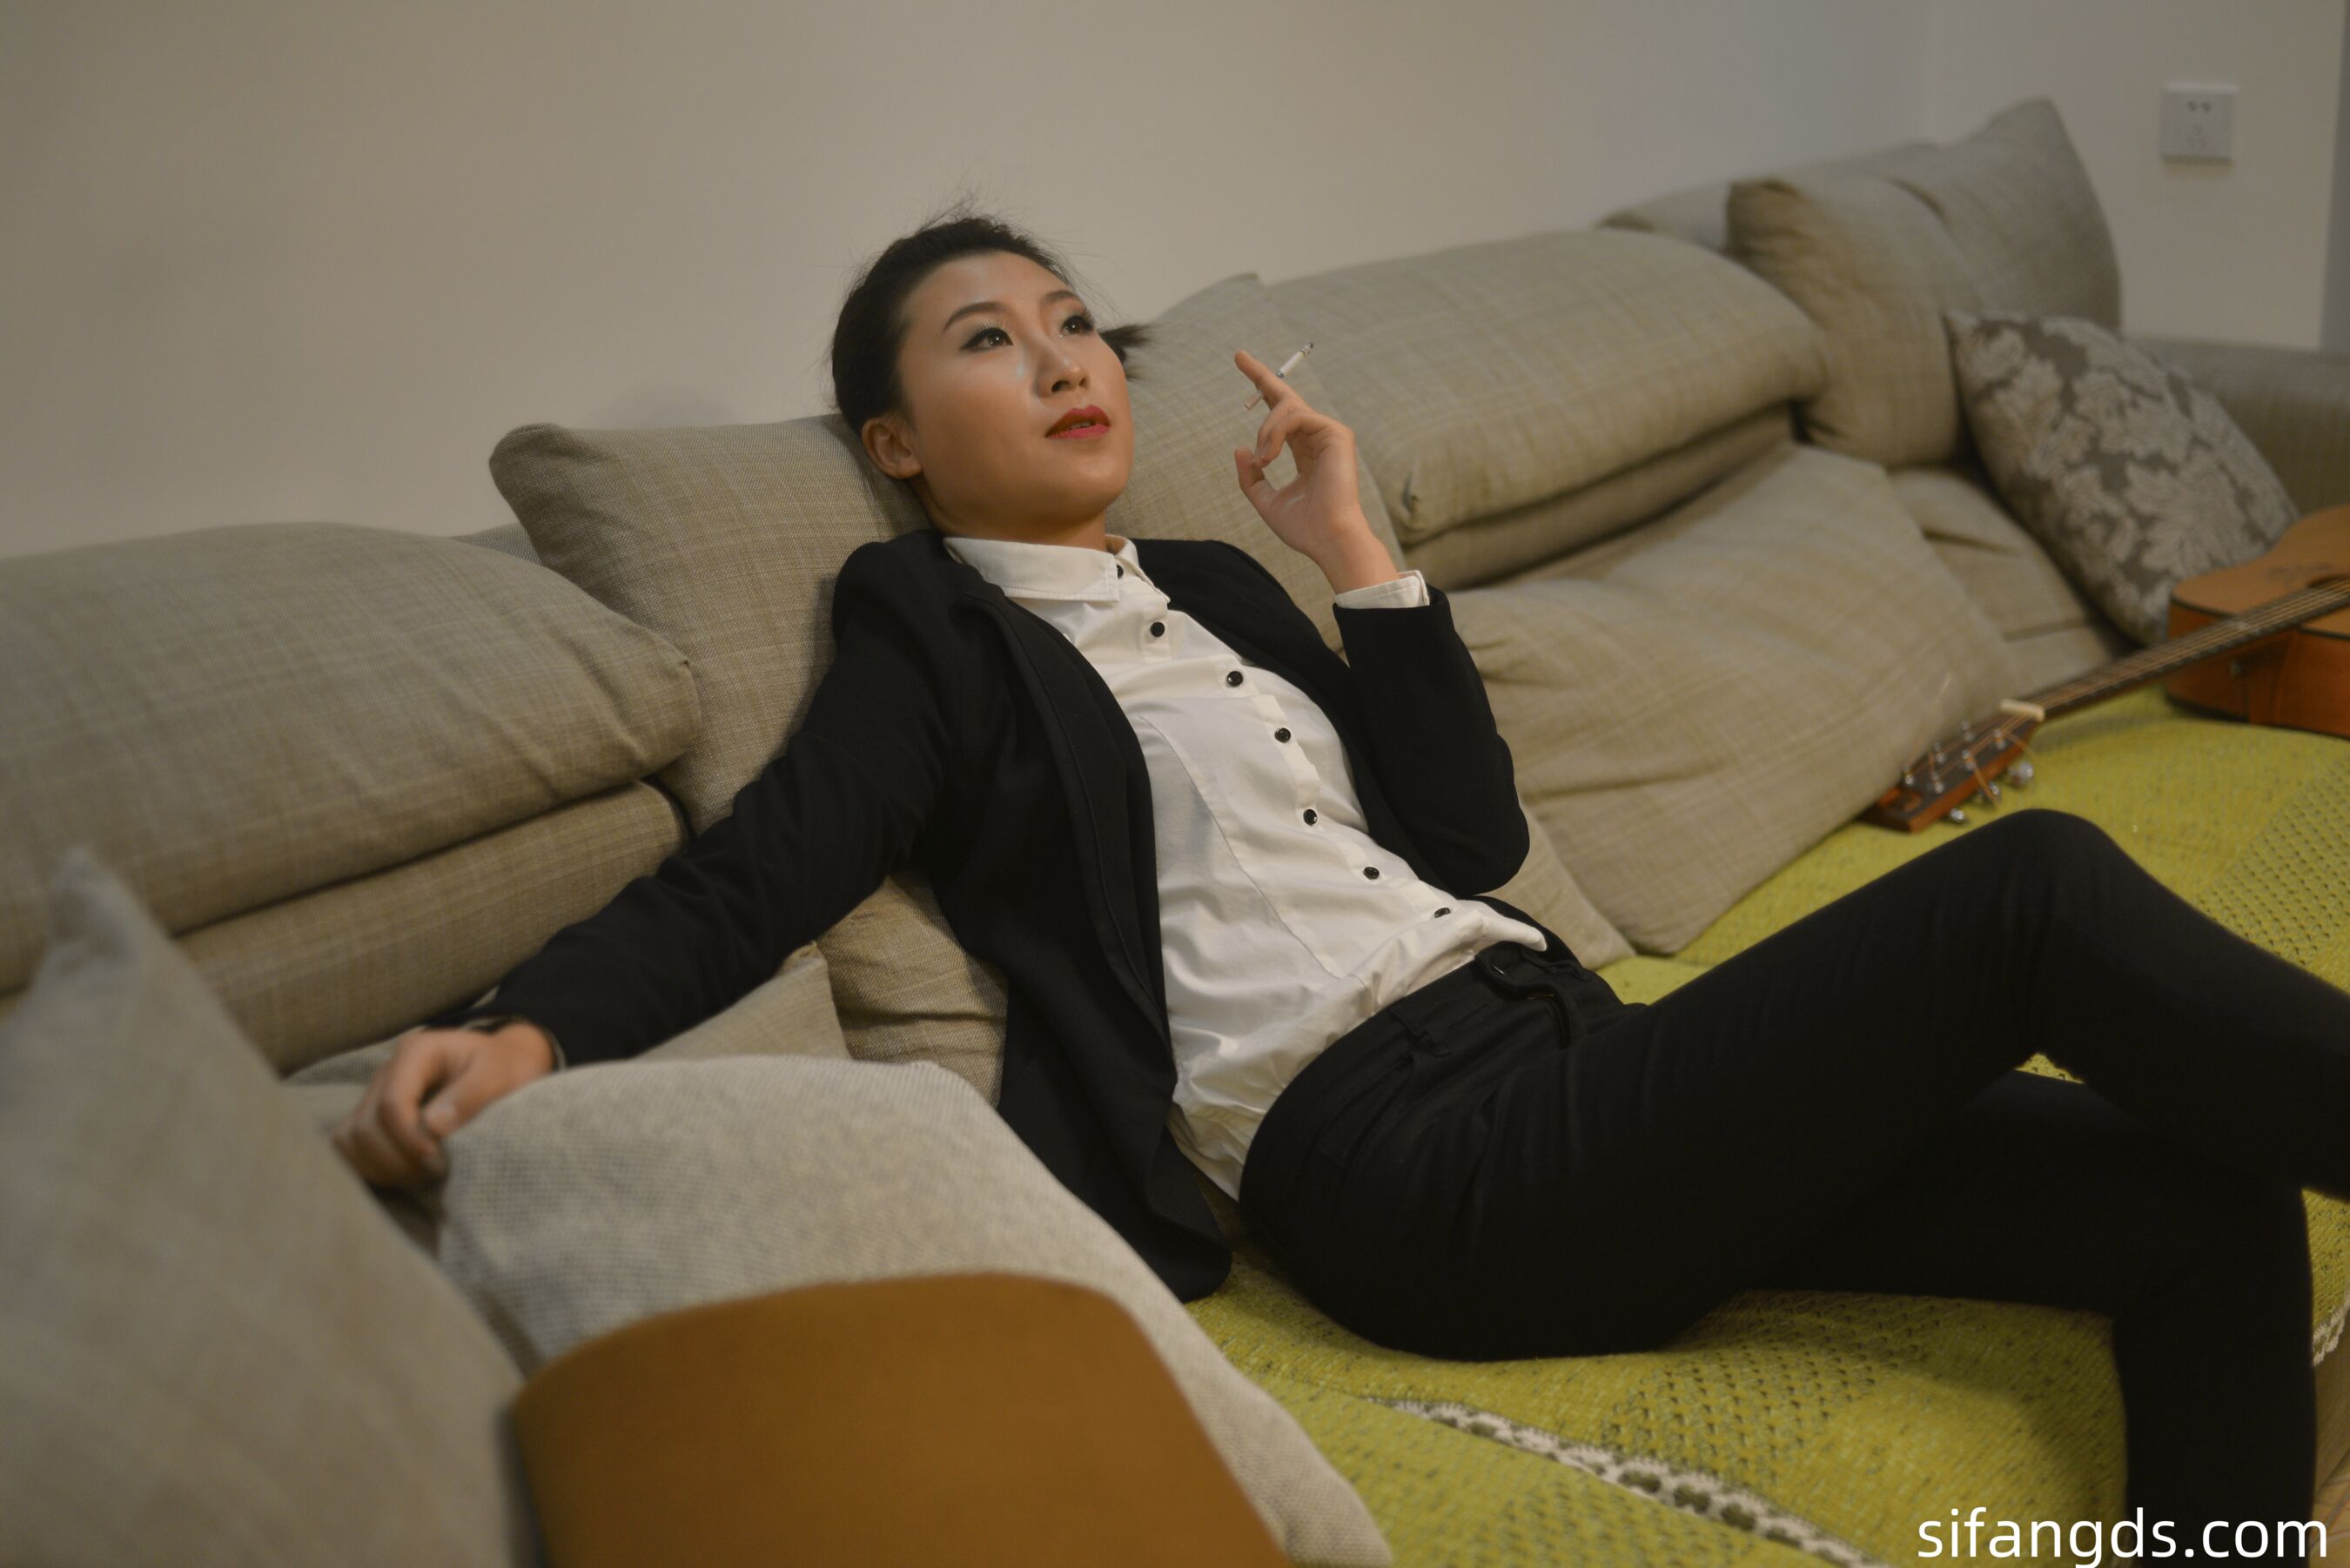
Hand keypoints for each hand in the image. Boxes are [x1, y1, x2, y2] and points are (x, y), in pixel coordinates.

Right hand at [330, 1022, 555, 1189]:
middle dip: (396, 1158)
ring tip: (420, 1176)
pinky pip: (348, 1147)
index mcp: (417, 1052)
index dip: (409, 1138)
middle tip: (434, 1173)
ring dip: (382, 1166)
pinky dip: (369, 1166)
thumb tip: (434, 1127)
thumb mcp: (500, 1074)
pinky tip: (402, 1174)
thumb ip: (472, 1095)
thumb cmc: (505, 1068)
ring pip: (350, 1139)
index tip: (438, 1161)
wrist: (503, 1066)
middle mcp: (387, 1072)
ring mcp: (374, 1095)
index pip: (392, 1102)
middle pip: (365, 1126)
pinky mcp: (372, 1117)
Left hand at [1230, 349, 1377, 573]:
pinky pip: (1295, 416)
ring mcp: (1329, 433)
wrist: (1328, 539)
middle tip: (1238, 355)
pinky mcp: (1336, 433)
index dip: (1263, 391)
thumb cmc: (1304, 527)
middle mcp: (1318, 438)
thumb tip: (1239, 448)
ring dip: (1265, 432)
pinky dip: (1275, 433)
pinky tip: (1270, 455)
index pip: (1282, 416)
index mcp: (1305, 452)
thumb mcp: (1266, 501)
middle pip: (1285, 397)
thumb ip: (1251, 477)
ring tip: (1263, 460)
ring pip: (1285, 408)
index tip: (1244, 367)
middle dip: (1260, 375)